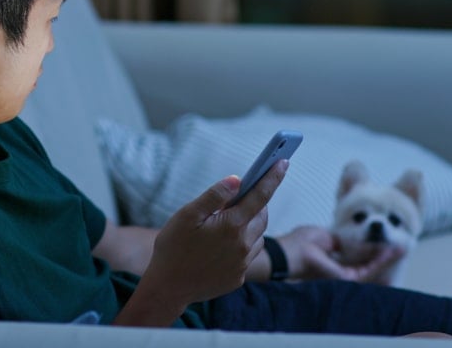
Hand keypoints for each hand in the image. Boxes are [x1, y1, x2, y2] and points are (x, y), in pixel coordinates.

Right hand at [140, 160, 288, 306]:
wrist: (167, 289)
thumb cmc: (173, 247)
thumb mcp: (187, 215)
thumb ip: (214, 196)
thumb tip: (237, 180)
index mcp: (231, 225)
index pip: (260, 196)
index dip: (273, 177)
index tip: (283, 162)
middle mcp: (243, 245)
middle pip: (262, 216)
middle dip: (256, 203)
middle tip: (240, 197)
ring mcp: (242, 264)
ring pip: (257, 236)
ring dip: (250, 225)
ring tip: (228, 223)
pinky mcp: (238, 277)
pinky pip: (248, 255)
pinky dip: (243, 244)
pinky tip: (222, 246)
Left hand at [275, 225, 404, 282]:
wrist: (287, 254)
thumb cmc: (298, 243)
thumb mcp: (324, 235)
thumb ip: (341, 240)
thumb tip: (353, 239)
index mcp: (332, 259)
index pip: (357, 256)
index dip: (372, 249)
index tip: (386, 240)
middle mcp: (339, 270)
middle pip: (367, 264)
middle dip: (385, 255)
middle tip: (402, 246)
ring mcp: (342, 276)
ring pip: (370, 268)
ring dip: (386, 258)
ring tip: (401, 248)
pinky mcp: (344, 278)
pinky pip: (367, 270)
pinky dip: (379, 261)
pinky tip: (389, 252)